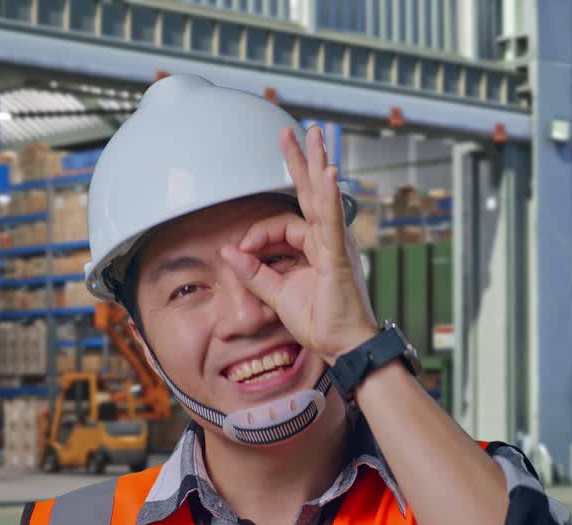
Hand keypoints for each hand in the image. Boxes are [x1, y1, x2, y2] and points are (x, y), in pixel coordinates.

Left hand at [220, 125, 376, 365]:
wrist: (343, 346)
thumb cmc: (320, 322)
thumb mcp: (276, 295)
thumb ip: (253, 272)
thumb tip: (228, 251)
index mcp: (315, 247)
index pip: (282, 224)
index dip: (257, 234)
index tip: (241, 253)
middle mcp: (328, 240)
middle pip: (311, 192)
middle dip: (301, 160)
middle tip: (295, 131)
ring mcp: (336, 246)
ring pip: (323, 198)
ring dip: (317, 165)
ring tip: (314, 136)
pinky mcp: (339, 257)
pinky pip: (331, 223)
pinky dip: (328, 198)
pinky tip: (327, 175)